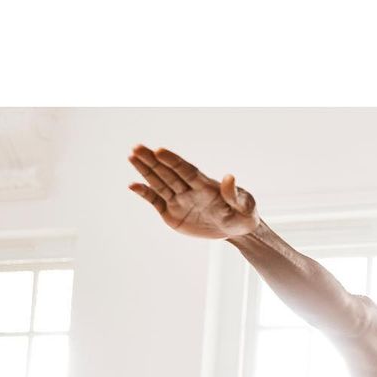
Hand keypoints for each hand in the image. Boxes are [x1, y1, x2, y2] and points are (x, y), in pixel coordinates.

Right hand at [128, 144, 260, 239]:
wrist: (236, 229)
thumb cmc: (243, 215)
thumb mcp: (244, 206)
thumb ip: (234, 194)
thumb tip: (230, 177)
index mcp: (206, 186)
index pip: (186, 171)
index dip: (173, 161)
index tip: (160, 151)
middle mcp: (189, 189)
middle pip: (168, 173)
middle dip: (153, 161)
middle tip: (137, 147)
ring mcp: (179, 200)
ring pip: (160, 183)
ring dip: (146, 171)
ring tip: (132, 156)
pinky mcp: (173, 213)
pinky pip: (156, 202)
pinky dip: (145, 194)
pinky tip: (133, 185)